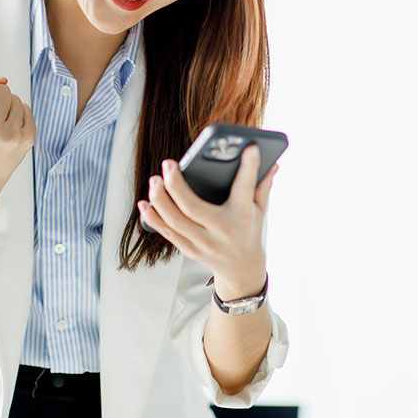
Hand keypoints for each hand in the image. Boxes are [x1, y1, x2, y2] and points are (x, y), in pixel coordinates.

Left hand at [139, 144, 277, 299]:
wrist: (243, 270)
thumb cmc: (250, 232)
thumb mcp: (261, 210)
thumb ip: (263, 186)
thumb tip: (273, 163)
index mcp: (243, 217)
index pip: (244, 189)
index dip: (248, 168)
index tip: (248, 148)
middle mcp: (221, 231)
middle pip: (193, 208)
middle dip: (177, 185)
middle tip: (168, 164)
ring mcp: (203, 243)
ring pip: (175, 222)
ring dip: (160, 200)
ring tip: (155, 180)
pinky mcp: (190, 250)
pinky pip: (168, 234)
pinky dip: (153, 218)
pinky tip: (145, 203)